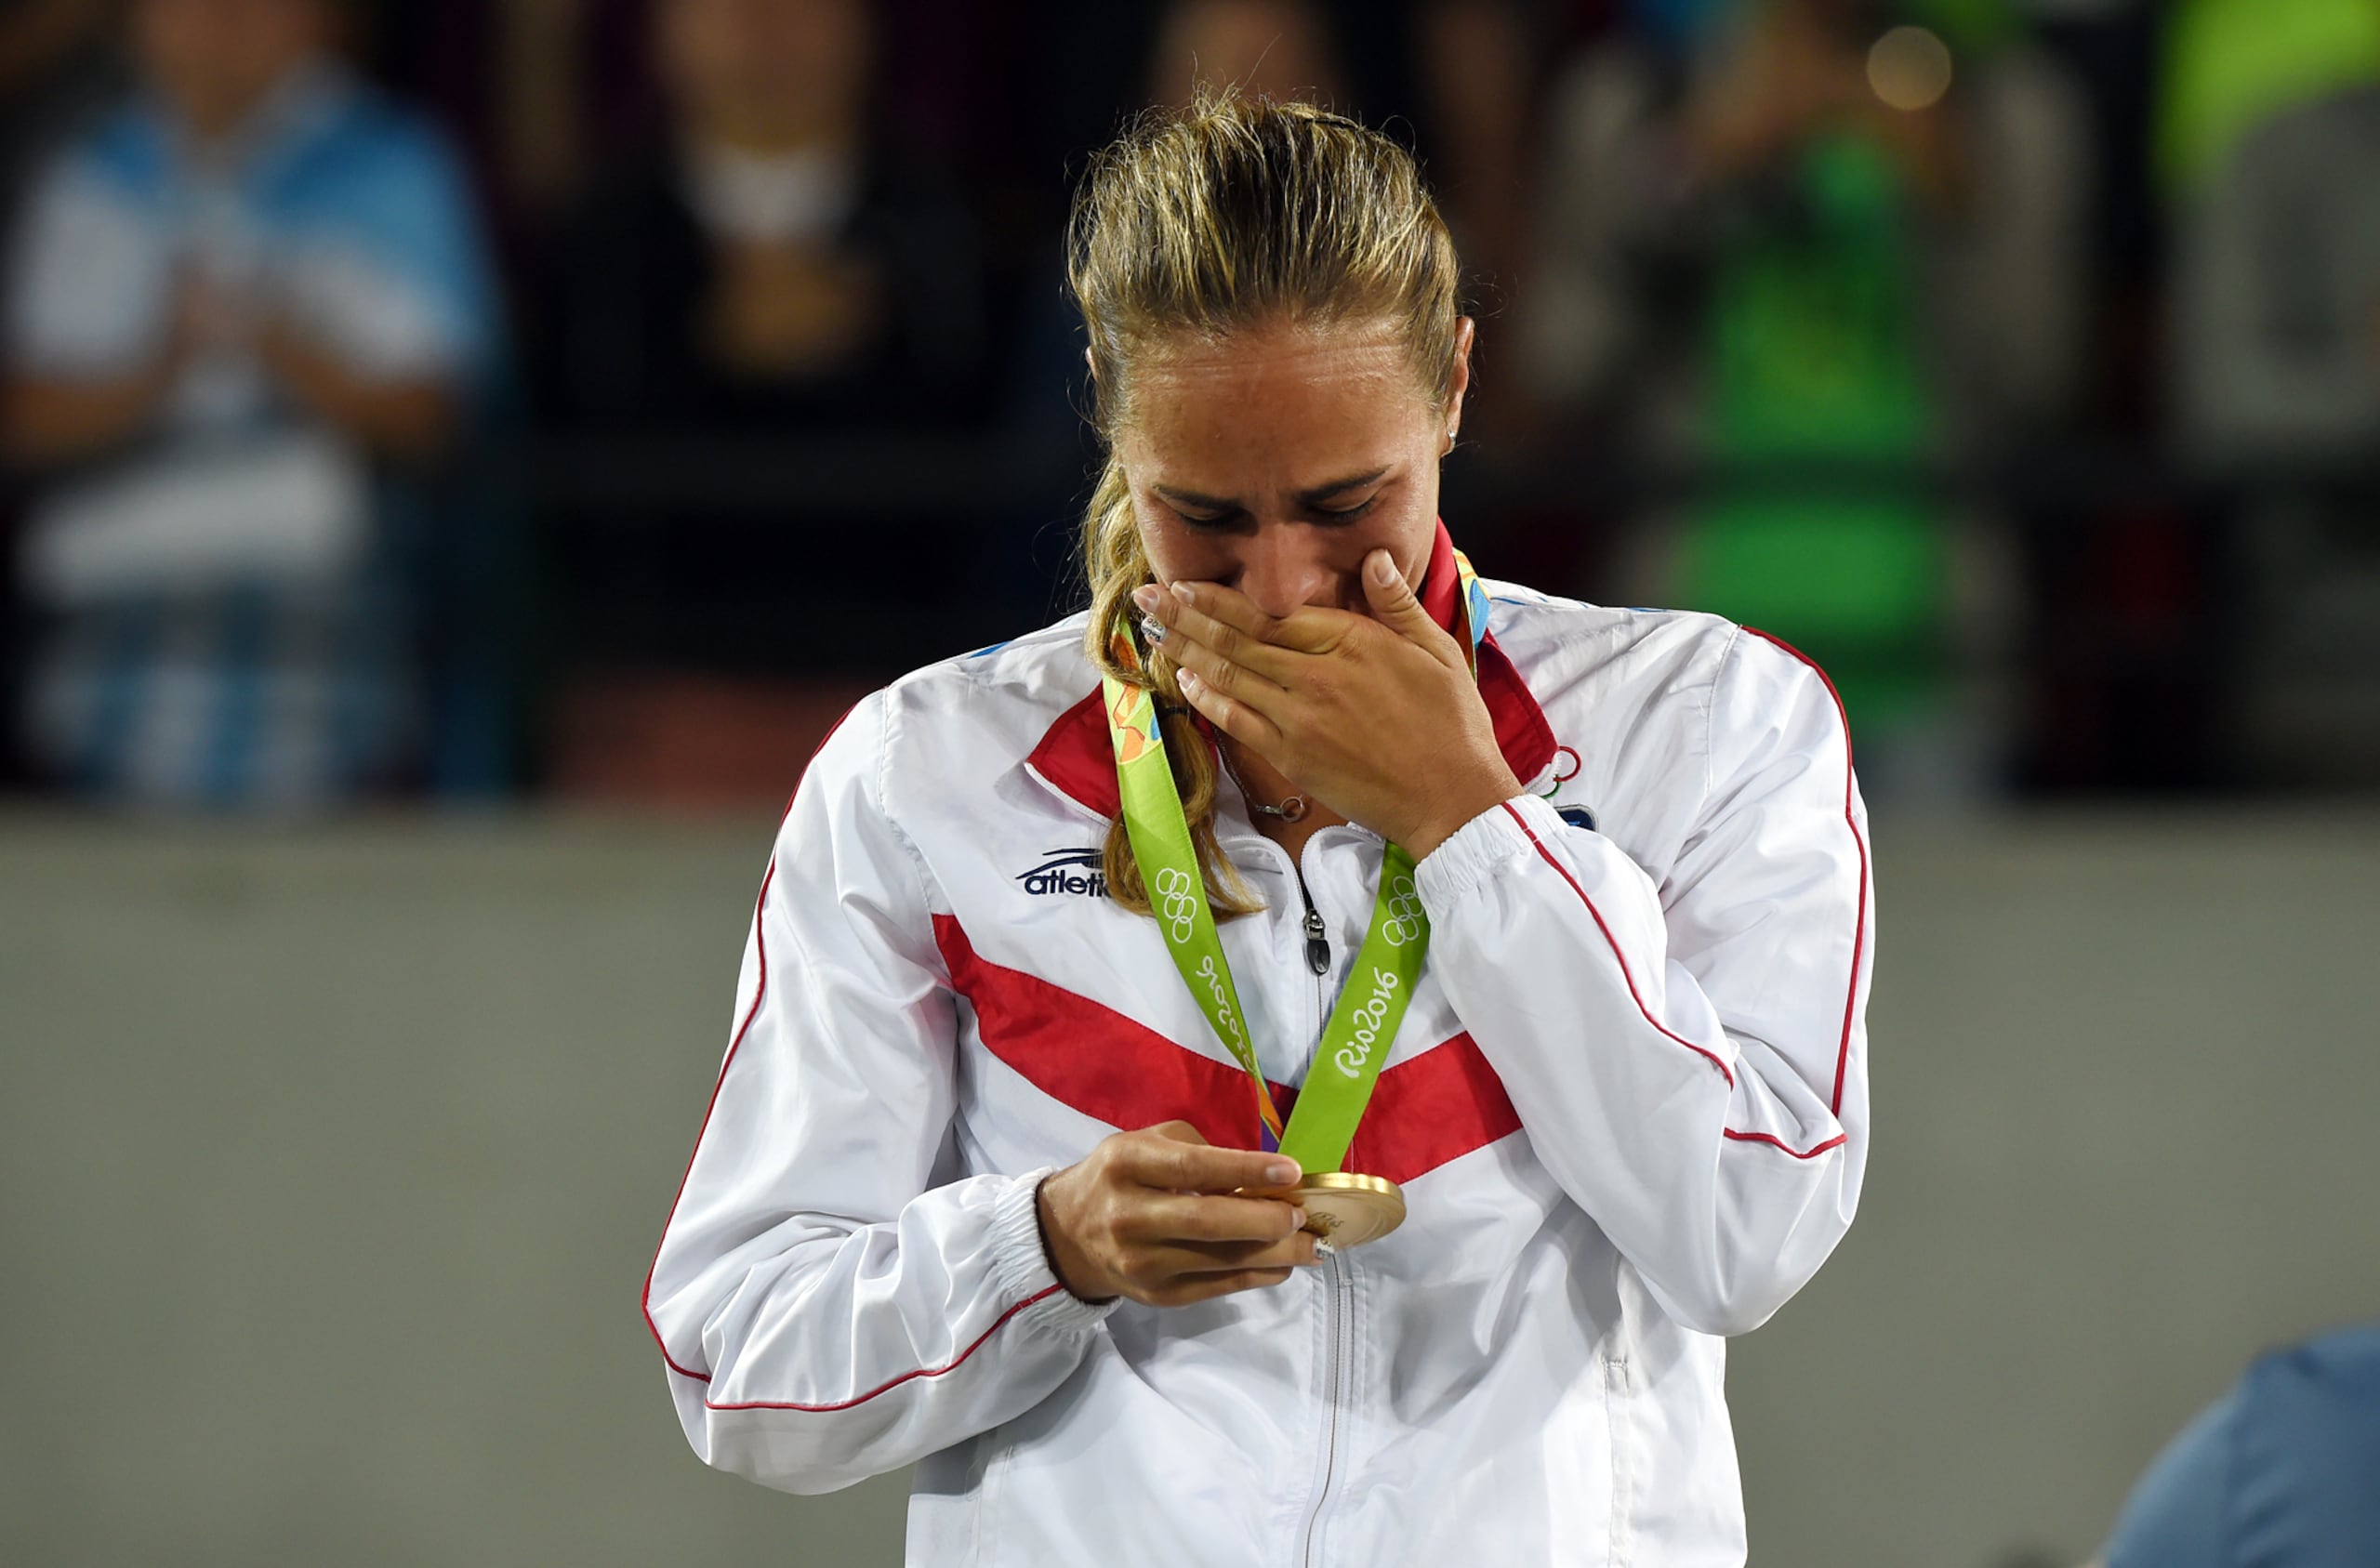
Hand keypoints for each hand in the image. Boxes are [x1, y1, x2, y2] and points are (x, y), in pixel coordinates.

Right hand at [1036, 1121, 1318, 1306]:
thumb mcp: (1146, 1143)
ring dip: (1275, 1254)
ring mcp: (1142, 1262)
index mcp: (1126, 1165)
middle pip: (1207, 1222)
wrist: (1069, 1233)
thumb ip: (1198, 1151)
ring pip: (1219, 1260)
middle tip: (1301, 1214)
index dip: (1246, 1169)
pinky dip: (1258, 1275)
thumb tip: (1262, 1175)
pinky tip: (1284, 1263)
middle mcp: (1129, 1216)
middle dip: (1265, 1219)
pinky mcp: (1157, 1295)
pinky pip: (1218, 1287)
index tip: (1290, 1170)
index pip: (1193, 1168)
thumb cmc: (1121, 1177)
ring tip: (1311, 1244)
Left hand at [1134, 551, 1522, 858]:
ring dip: (1186, 651)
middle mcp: (1316, 676)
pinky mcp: (1292, 757)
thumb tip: (1373, 557)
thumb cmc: (1451, 723)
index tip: (1186, 583)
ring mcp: (1299, 718)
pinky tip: (1184, 680)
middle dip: (1185, 615)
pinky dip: (1208, 698)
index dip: (1222, 599)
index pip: (1272, 614)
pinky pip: (1238, 721)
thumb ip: (1397, 603)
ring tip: (1152, 630)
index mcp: (1352, 643)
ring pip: (1230, 676)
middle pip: (1238, 639)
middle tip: (1145, 597)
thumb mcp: (1435, 649)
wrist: (1450, 797)